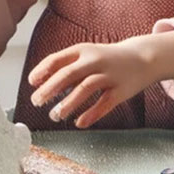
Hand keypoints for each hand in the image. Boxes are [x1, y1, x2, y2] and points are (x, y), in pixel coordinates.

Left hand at [27, 41, 155, 127]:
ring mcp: (109, 75)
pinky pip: (105, 104)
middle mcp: (95, 60)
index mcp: (82, 50)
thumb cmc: (106, 59)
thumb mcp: (85, 55)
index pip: (57, 59)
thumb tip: (38, 80)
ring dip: (68, 103)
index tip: (31, 83)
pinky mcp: (122, 90)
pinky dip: (91, 114)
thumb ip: (64, 66)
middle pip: (68, 74)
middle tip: (36, 102)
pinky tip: (79, 123)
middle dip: (50, 88)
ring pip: (86, 88)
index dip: (42, 71)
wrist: (142, 57)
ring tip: (55, 115)